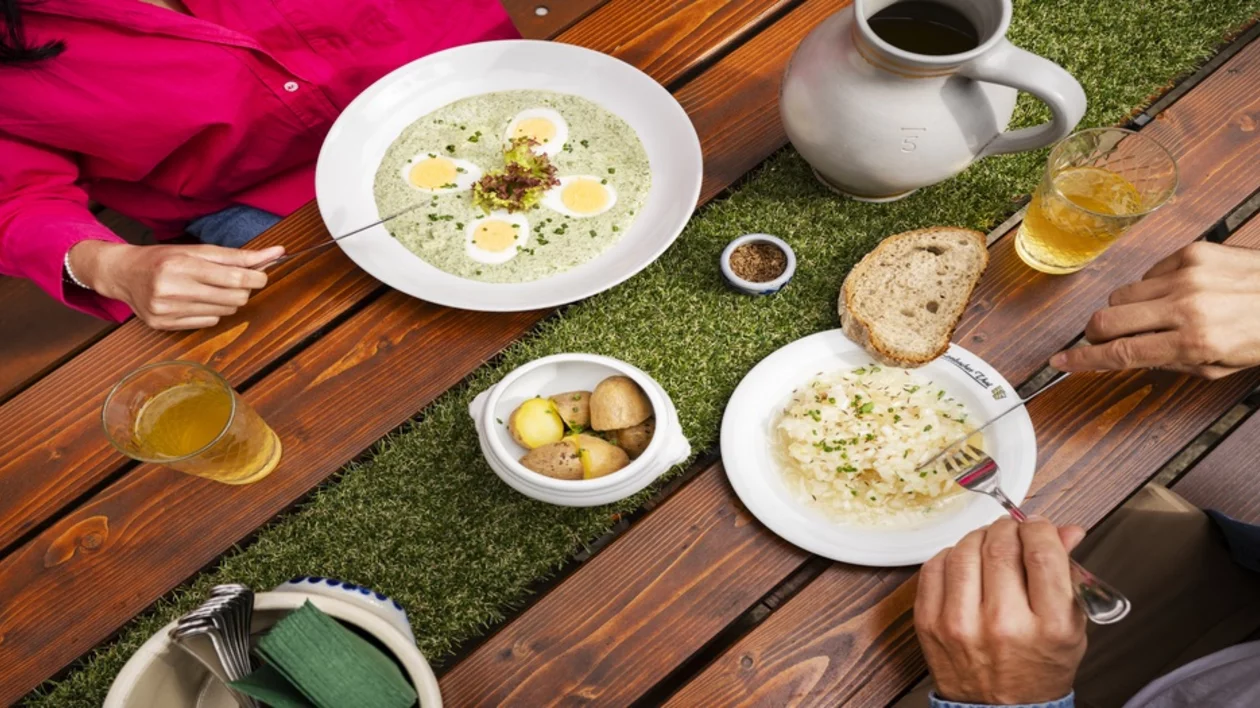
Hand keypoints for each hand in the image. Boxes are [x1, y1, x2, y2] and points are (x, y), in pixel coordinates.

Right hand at [70, 241, 283, 329]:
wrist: (122, 273)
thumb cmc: (162, 258)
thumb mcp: (196, 250)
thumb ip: (236, 255)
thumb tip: (276, 253)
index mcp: (181, 265)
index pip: (235, 279)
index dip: (256, 277)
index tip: (262, 274)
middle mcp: (172, 289)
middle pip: (234, 298)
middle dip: (243, 289)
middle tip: (235, 281)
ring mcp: (167, 310)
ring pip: (224, 312)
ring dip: (227, 300)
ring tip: (211, 289)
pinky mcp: (163, 325)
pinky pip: (208, 323)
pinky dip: (211, 312)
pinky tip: (197, 301)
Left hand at [915, 518, 1086, 704]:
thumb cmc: (1038, 668)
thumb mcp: (1070, 626)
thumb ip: (1068, 574)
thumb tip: (1066, 530)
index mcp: (1048, 627)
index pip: (1042, 554)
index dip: (1040, 529)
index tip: (1039, 527)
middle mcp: (1003, 624)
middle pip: (1000, 547)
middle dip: (1009, 529)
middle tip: (1013, 532)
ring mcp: (960, 624)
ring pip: (964, 551)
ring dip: (979, 537)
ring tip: (989, 544)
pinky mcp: (929, 622)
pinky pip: (934, 566)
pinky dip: (950, 555)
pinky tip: (965, 563)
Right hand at [1050, 242, 1259, 378]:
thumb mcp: (1218, 366)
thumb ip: (1169, 362)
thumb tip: (1128, 355)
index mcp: (1194, 342)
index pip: (1121, 354)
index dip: (1084, 360)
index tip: (1062, 361)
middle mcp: (1186, 306)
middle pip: (1107, 319)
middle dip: (1096, 334)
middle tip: (1104, 339)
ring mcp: (1187, 275)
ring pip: (1122, 295)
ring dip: (1126, 310)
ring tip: (1153, 316)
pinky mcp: (1192, 252)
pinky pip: (1148, 273)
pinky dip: (1152, 287)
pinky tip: (1176, 293)